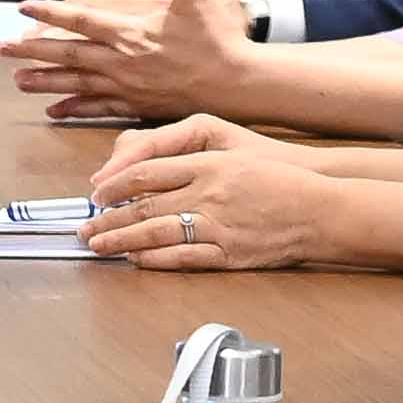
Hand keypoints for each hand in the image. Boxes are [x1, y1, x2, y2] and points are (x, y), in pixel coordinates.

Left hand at [10, 0, 259, 122]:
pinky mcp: (136, 106)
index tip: (23, 6)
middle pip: (68, 55)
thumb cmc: (216, 39)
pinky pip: (98, 108)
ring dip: (46, 83)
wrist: (238, 83)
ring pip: (77, 84)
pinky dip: (74, 109)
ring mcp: (127, 87)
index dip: (50, 12)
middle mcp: (122, 62)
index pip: (81, 20)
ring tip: (18, 82)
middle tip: (3, 49)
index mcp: (130, 33)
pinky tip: (55, 111)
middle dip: (33, 51)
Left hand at [77, 120, 327, 269]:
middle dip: (107, 219)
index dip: (114, 185)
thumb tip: (139, 161)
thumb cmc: (274, 172)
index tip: (95, 194)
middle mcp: (209, 192)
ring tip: (98, 246)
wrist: (319, 205)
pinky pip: (183, 258)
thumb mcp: (228, 143)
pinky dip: (155, 260)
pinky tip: (136, 259)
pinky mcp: (229, 252)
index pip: (145, 171)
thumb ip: (183, 146)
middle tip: (83, 228)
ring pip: (156, 234)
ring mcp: (219, 224)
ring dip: (121, 241)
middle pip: (143, 206)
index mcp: (207, 162)